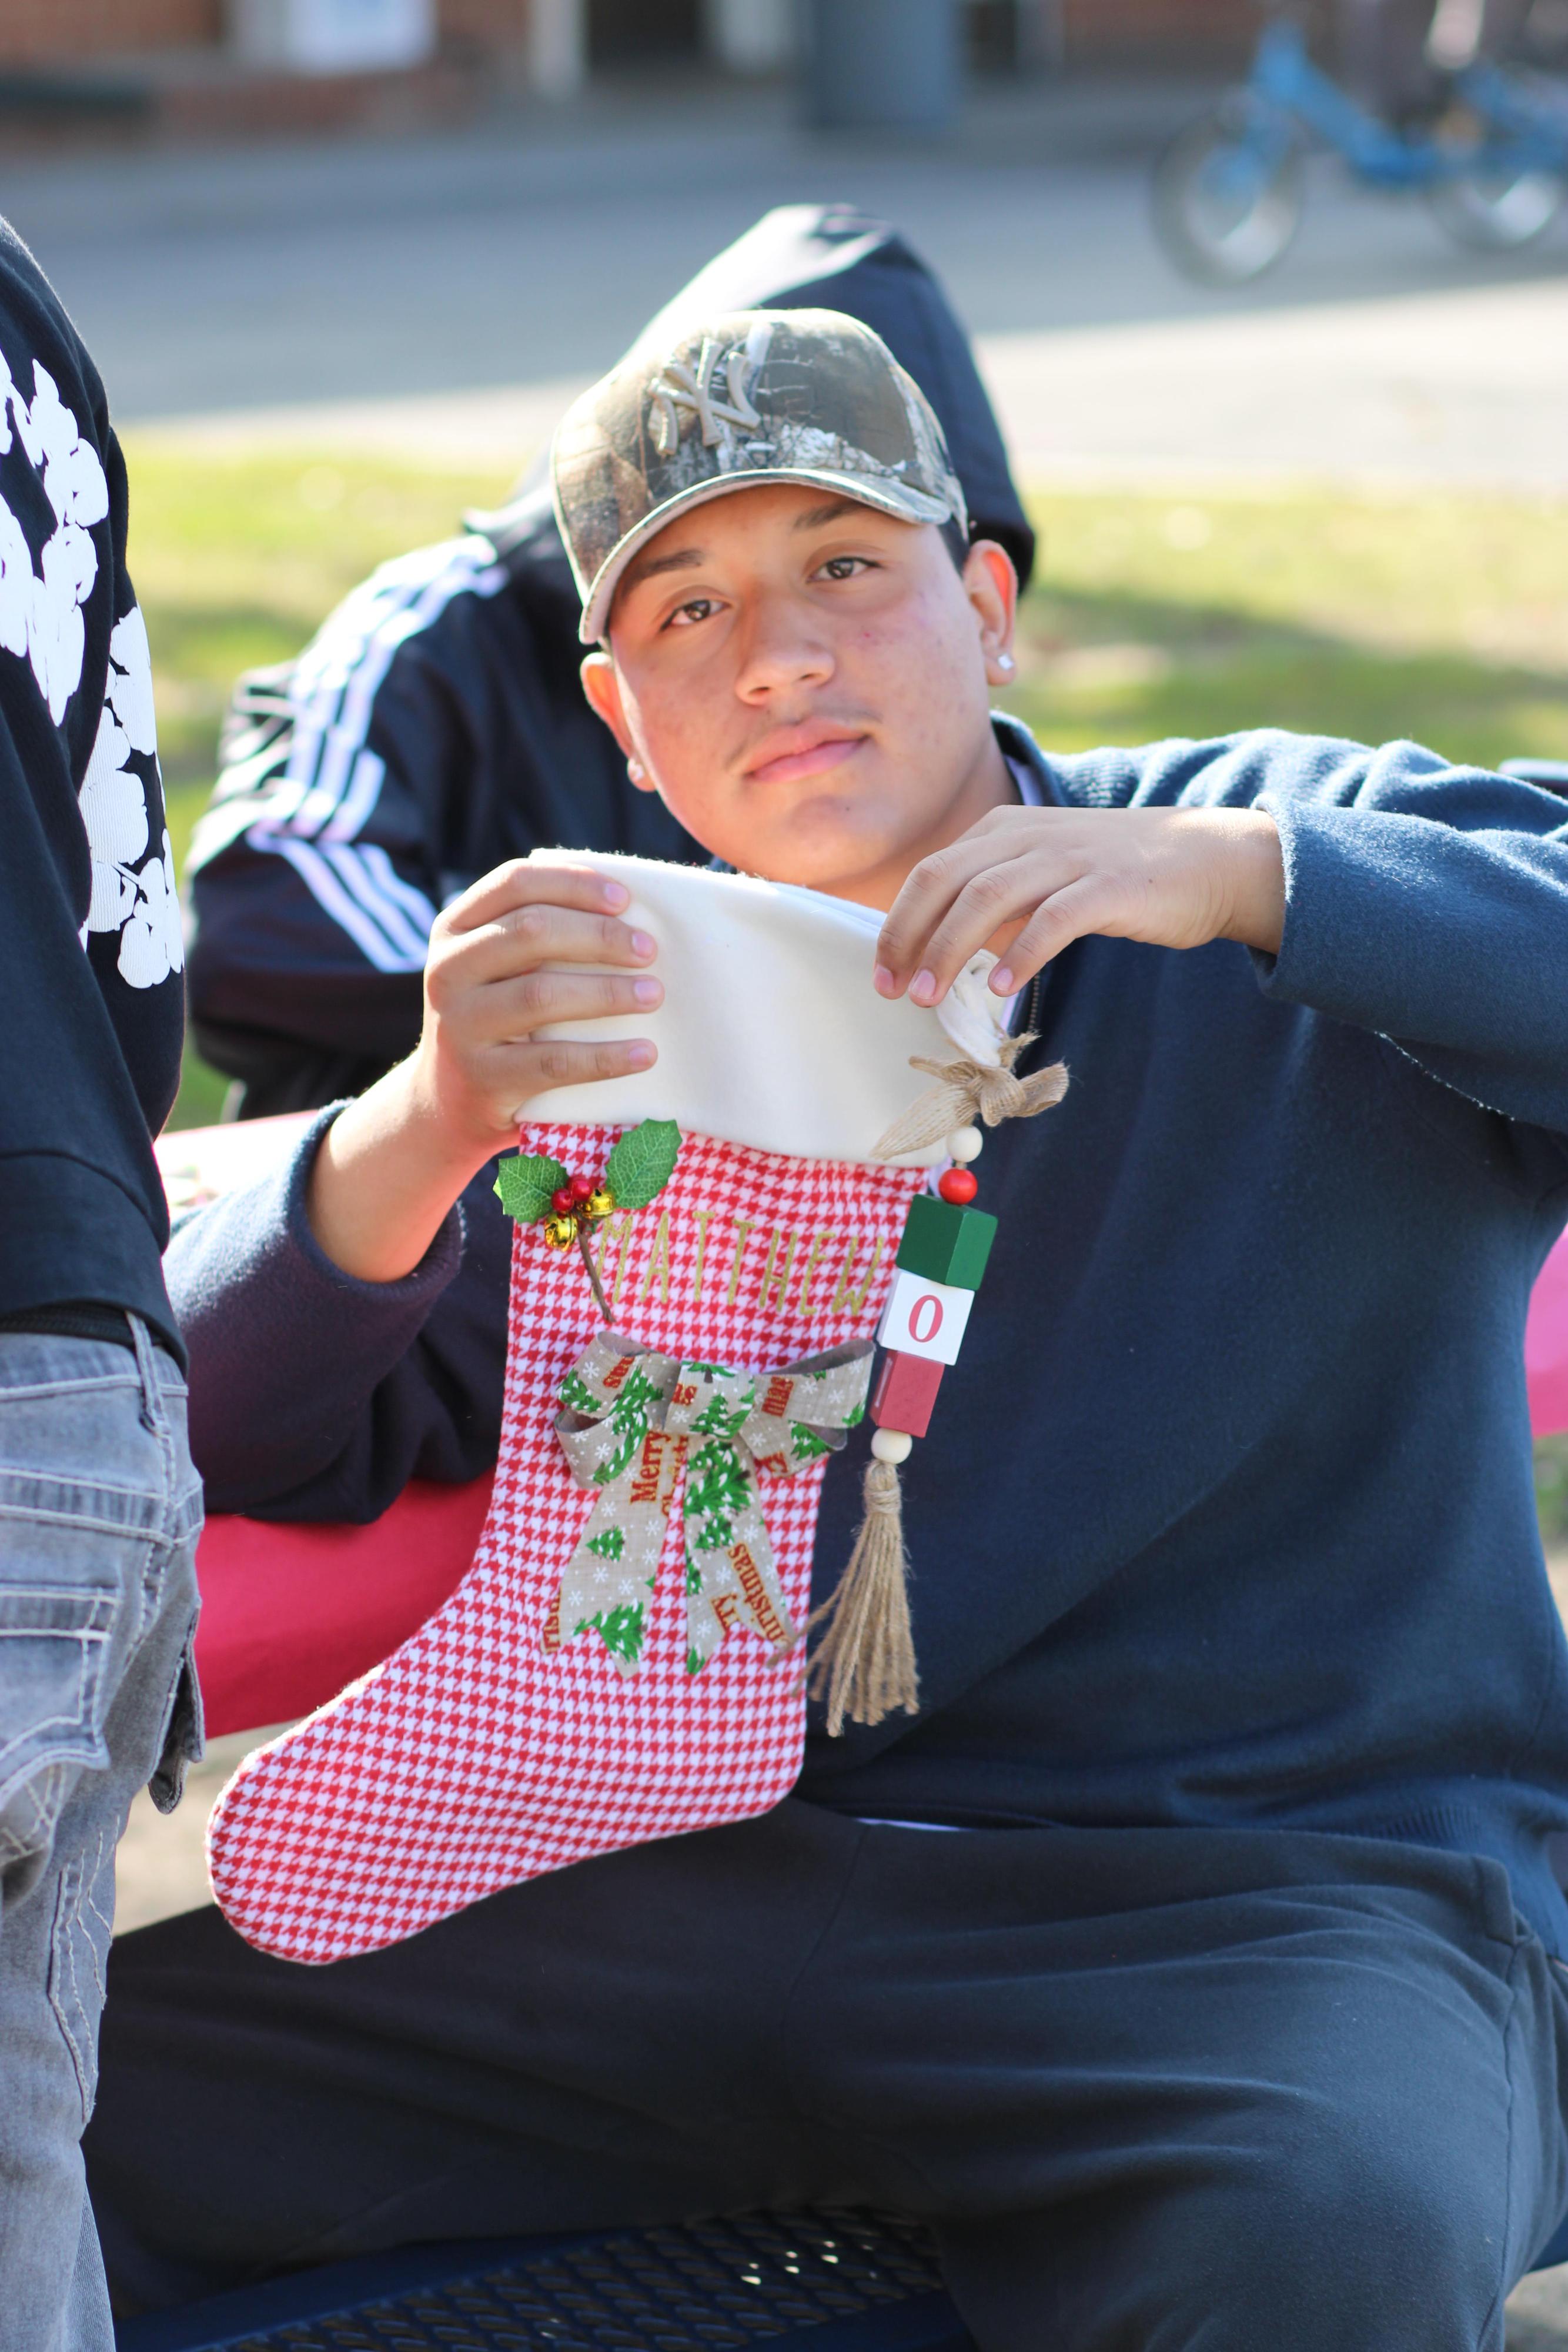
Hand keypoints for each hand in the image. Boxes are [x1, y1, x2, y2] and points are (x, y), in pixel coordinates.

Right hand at [307, 862, 660, 1283]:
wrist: (449, 1101)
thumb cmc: (499, 1018)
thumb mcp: (499, 967)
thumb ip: (539, 935)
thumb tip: (630, 913)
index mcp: (454, 928)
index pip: (514, 883)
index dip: (573, 884)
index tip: (625, 899)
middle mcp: (447, 970)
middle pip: (530, 932)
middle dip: (599, 936)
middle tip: (649, 951)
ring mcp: (459, 1025)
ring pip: (540, 995)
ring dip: (607, 992)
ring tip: (653, 995)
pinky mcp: (483, 1078)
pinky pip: (554, 1062)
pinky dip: (606, 1057)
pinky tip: (645, 1053)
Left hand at [873, 804, 1285, 1006]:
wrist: (1207, 859)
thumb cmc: (1117, 876)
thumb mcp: (1043, 872)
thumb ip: (994, 897)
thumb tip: (940, 949)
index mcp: (1004, 829)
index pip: (930, 873)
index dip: (897, 924)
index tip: (883, 974)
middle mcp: (1028, 835)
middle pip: (944, 880)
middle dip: (909, 937)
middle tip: (894, 990)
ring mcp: (1069, 857)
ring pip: (986, 897)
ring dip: (949, 950)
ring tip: (930, 997)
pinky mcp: (1108, 886)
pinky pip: (1051, 919)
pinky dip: (1019, 955)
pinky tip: (1000, 990)